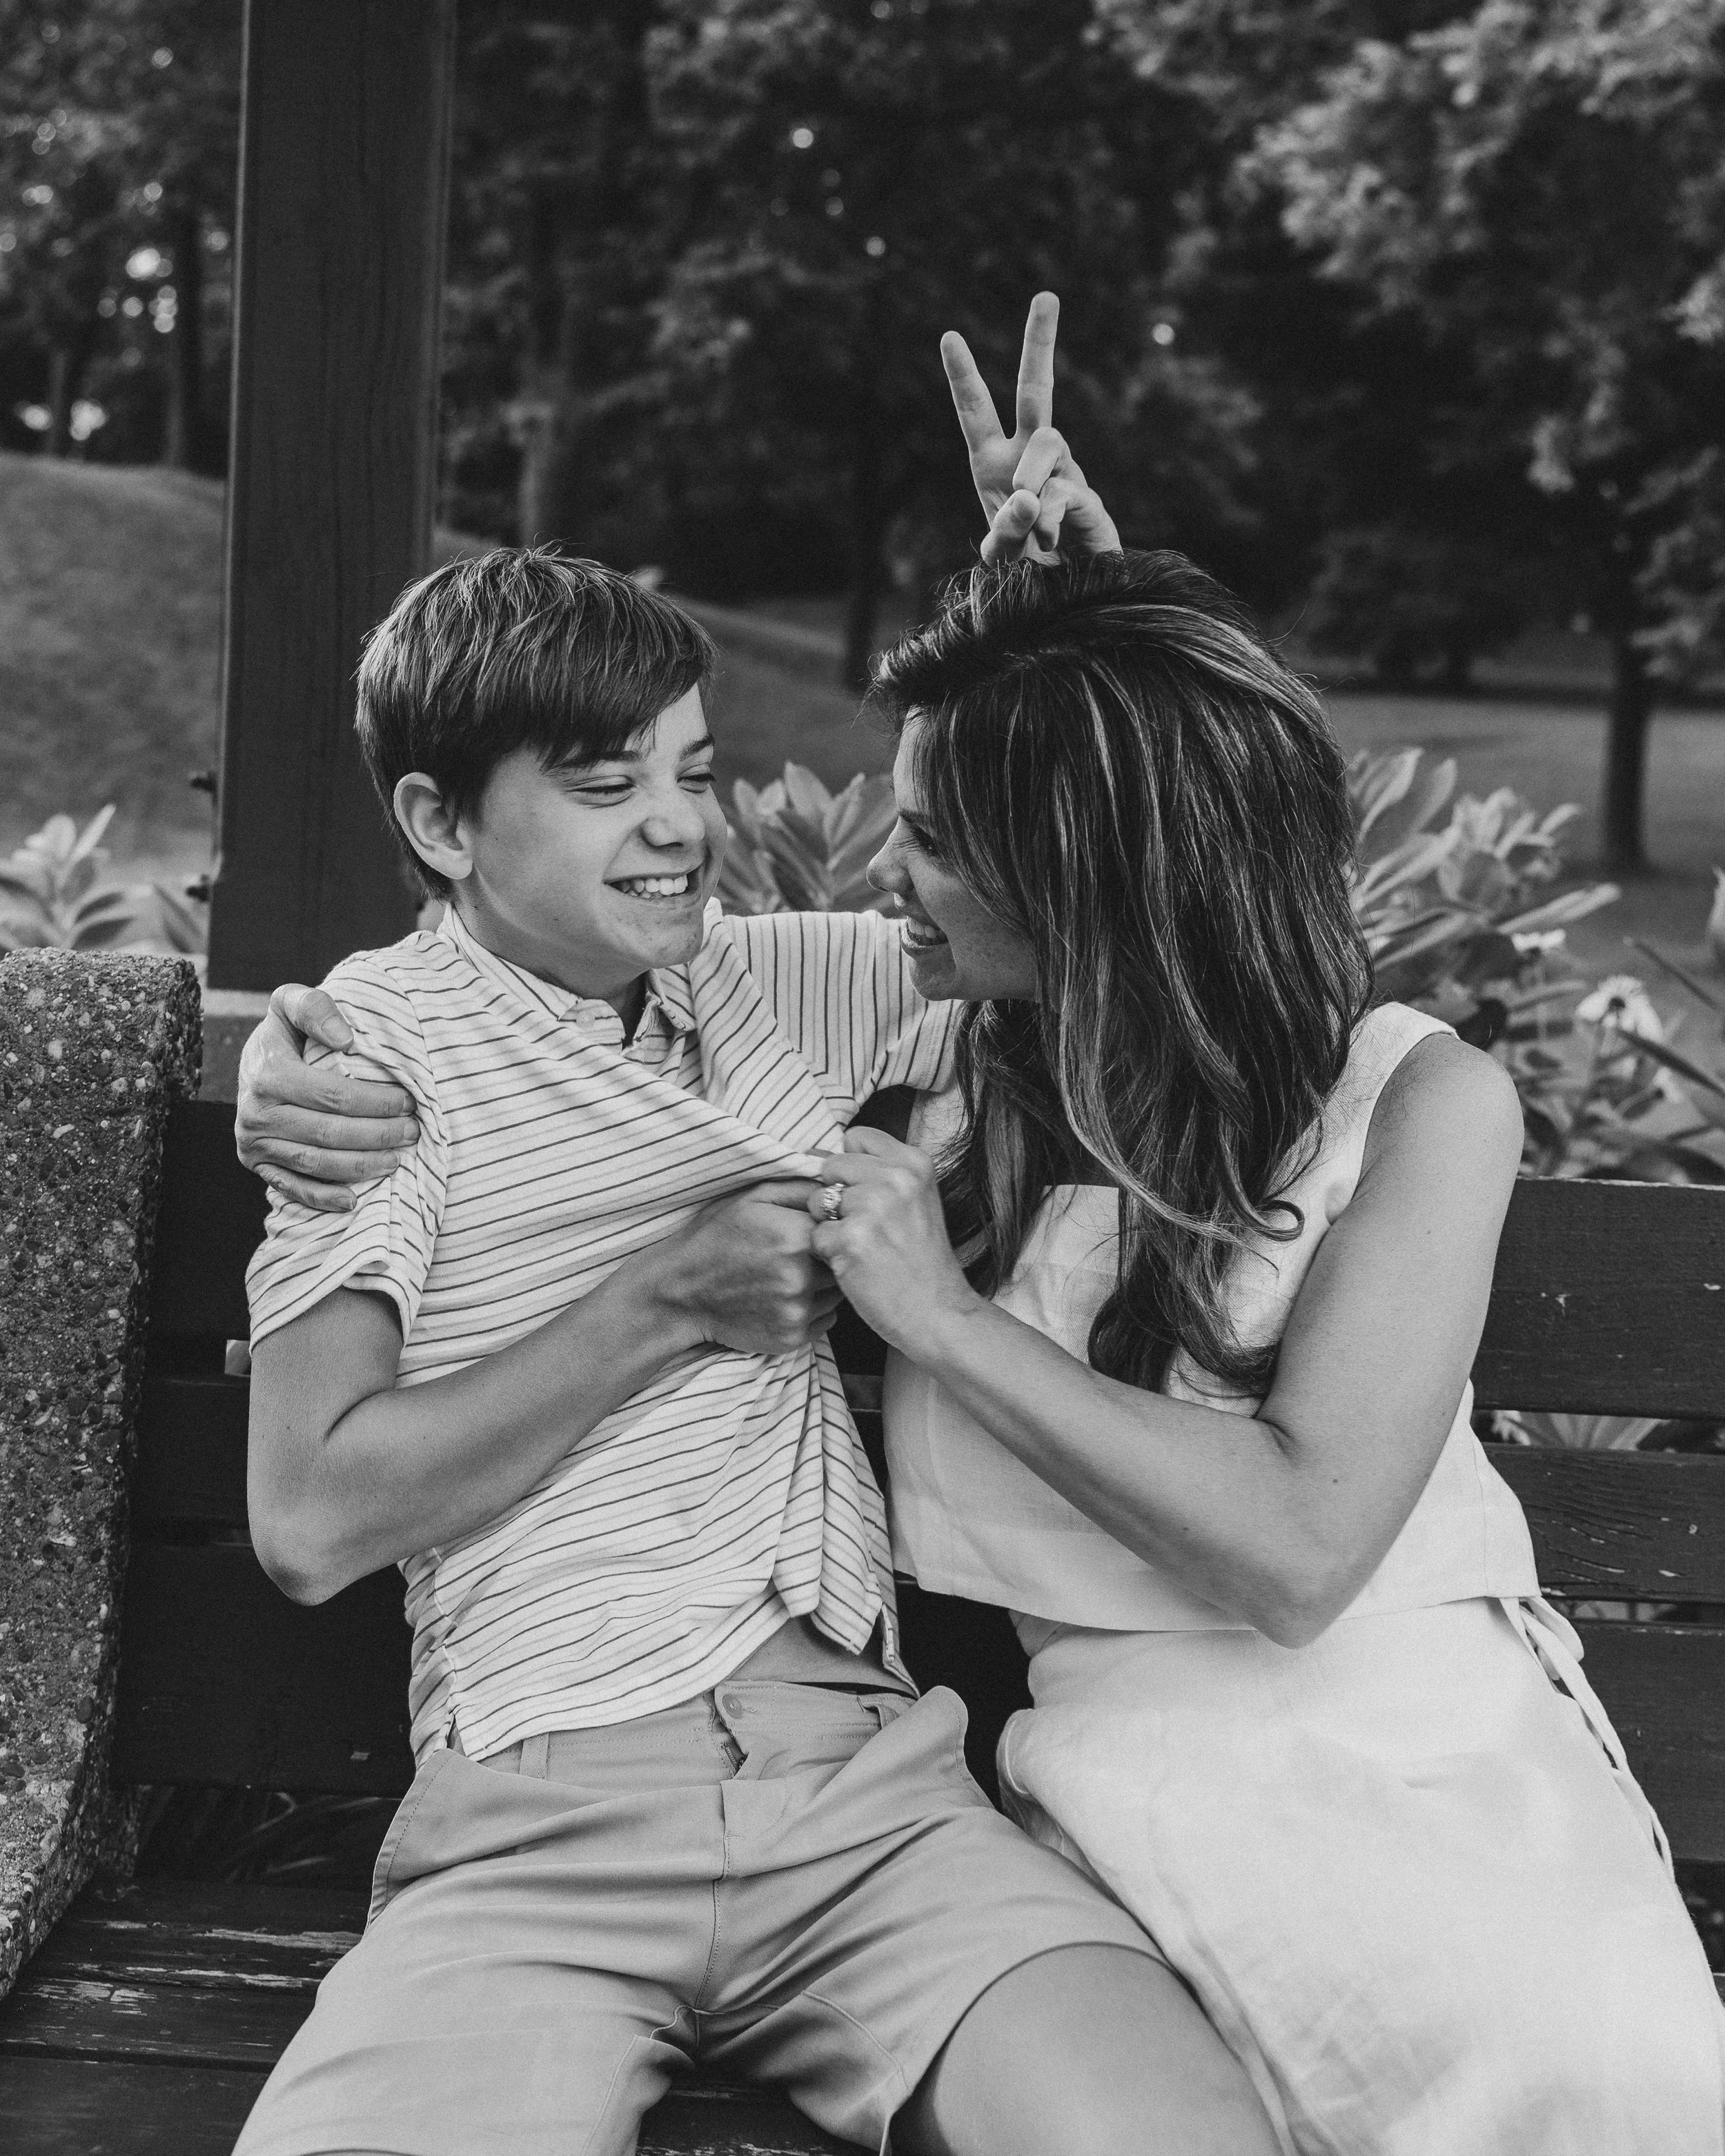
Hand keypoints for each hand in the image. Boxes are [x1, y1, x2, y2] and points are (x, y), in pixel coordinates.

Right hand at [235, 985, 420, 1213]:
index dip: (376, 1102)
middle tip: (413, 1132)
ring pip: (316, 1163)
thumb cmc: (287, 1033)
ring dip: (361, 1166)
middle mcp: (254, 1113)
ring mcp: (254, 1143)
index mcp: (268, 1075)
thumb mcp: (290, 1004)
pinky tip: (354, 1200)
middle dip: (378, 1135)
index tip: (409, 1101)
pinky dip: (323, 1198)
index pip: (333, 1096)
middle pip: (329, 1133)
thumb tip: (345, 1039)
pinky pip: (292, 1188)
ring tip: (397, 1159)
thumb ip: (314, 1007)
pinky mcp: (257, 1164)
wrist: (253, 1062)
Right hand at [651, 1181, 842, 1358]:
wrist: (680, 1292)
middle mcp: (802, 1276)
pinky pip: (827, 1320)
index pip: (844, 1229)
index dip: (833, 1228)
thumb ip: (802, 1188)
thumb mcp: (753, 1197)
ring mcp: (797, 1311)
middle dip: (830, 1257)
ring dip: (824, 1284)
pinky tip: (785, 1298)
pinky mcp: (792, 1338)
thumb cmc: (716, 1237)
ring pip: (838, 1293)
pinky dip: (814, 1309)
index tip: (816, 1229)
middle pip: (845, 1264)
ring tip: (789, 1275)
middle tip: (801, 1254)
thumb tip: (841, 1186)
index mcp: (797, 1235)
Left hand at [805, 1129, 980, 1352]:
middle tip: (866, 1228)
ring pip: (817, 1201)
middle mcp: (896, 1178)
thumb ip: (881, 1172)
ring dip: (829, 1226)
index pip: (856, 1136)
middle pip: (831, 1166)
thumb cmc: (920, 1259)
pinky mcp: (851, 1240)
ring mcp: (873, 1208)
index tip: (867, 1194)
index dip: (851, 1167)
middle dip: (836, 1196)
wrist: (938, 1312)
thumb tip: (821, 1153)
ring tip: (863, 1247)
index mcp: (914, 1163)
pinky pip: (815, 1236)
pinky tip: (857, 1266)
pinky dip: (828, 1255)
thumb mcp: (916, 1199)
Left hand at [941, 292, 1122, 565]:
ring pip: (1049, 441)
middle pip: (1037, 390)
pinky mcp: (1089, 499)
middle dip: (1039, 343)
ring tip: (1029, 516)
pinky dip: (1053, 517)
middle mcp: (1030, 458)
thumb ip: (1002, 533)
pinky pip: (1067, 491)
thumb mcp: (1000, 554)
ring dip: (1031, 476)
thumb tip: (1028, 500)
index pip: (977, 412)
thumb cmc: (1028, 565)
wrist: (1071, 596)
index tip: (950, 335)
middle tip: (1047, 296)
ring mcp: (1063, 473)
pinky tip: (1049, 540)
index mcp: (994, 463)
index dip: (963, 376)